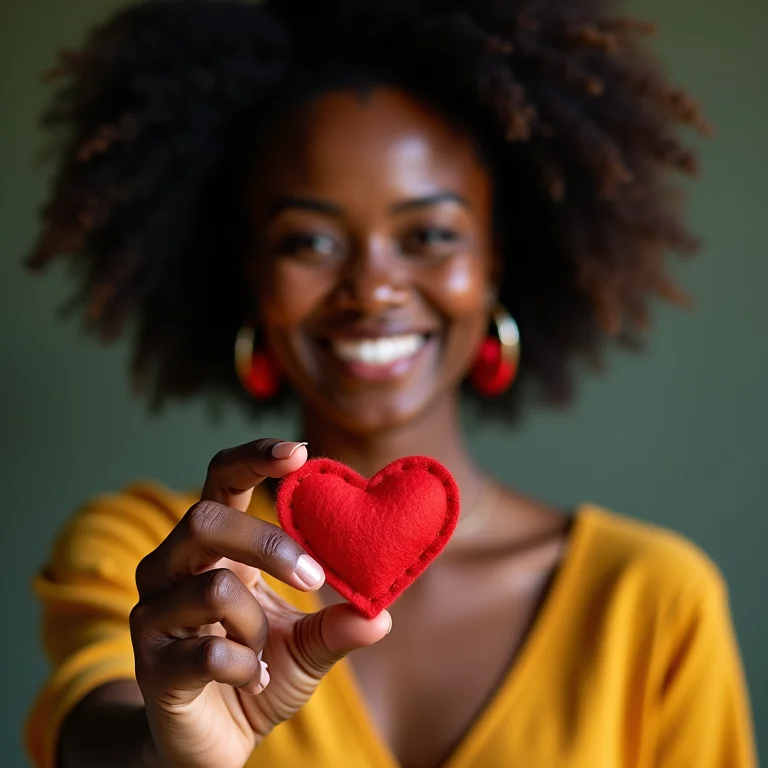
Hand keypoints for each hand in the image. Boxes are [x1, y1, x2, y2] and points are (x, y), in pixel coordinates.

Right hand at [129, 439, 390, 767]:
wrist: (211, 744)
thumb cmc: (256, 676)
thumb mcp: (307, 649)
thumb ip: (337, 627)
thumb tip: (381, 616)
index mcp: (213, 549)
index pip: (221, 479)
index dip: (253, 457)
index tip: (298, 453)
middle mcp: (172, 569)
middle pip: (205, 519)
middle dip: (267, 544)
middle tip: (313, 577)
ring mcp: (154, 615)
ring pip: (212, 588)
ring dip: (256, 625)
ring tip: (261, 652)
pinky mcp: (151, 665)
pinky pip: (209, 651)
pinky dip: (247, 668)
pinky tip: (249, 679)